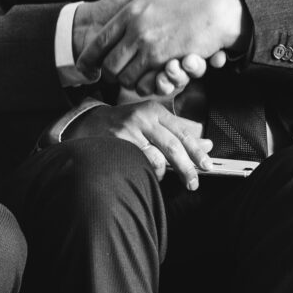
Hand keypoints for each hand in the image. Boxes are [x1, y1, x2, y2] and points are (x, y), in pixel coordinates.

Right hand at [65, 100, 212, 189]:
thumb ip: (175, 133)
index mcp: (154, 110)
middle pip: (174, 145)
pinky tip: (149, 174)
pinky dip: (150, 172)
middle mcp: (143, 118)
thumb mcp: (147, 123)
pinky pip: (142, 163)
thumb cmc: (120, 126)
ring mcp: (130, 130)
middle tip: (194, 182)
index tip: (207, 164)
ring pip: (159, 156)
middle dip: (188, 166)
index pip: (183, 131)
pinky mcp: (119, 143)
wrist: (85, 124)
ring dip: (166, 172)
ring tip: (165, 177)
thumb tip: (206, 145)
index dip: (197, 150)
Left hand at [79, 0, 244, 89]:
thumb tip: (107, 24)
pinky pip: (144, 84)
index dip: (89, 60)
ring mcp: (147, 43)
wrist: (217, 8)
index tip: (87, 70)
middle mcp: (135, 26)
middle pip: (109, 66)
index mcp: (130, 10)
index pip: (99, 43)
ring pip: (125, 78)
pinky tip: (154, 79)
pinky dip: (147, 87)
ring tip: (140, 77)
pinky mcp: (161, 58)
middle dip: (112, 77)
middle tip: (117, 78)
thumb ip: (128, 1)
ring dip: (131, 83)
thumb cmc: (185, 0)